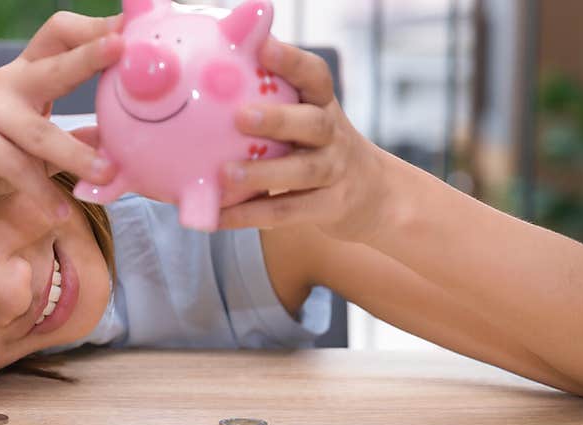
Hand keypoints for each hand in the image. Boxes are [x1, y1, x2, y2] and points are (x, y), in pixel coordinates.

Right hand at [0, 12, 123, 219]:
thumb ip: (75, 140)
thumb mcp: (39, 148)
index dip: (91, 30)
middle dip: (88, 56)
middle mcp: (5, 83)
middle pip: (52, 65)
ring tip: (106, 174)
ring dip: (76, 155)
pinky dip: (41, 192)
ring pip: (39, 133)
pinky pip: (14, 167)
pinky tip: (60, 212)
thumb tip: (118, 143)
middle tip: (121, 50)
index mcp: (26, 75)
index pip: (59, 36)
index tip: (126, 29)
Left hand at [218, 38, 390, 243]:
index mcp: (323, 105)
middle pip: (313, 124)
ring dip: (263, 173)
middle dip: (277, 120)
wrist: (374, 194)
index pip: (314, 77)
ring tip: (226, 174)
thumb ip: (273, 103)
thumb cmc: (320, 148)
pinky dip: (251, 214)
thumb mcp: (309, 118)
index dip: (292, 62)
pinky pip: (287, 211)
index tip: (263, 49)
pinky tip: (220, 217)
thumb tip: (209, 87)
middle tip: (241, 116)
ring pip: (303, 171)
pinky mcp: (329, 207)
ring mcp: (335, 172)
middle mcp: (334, 136)